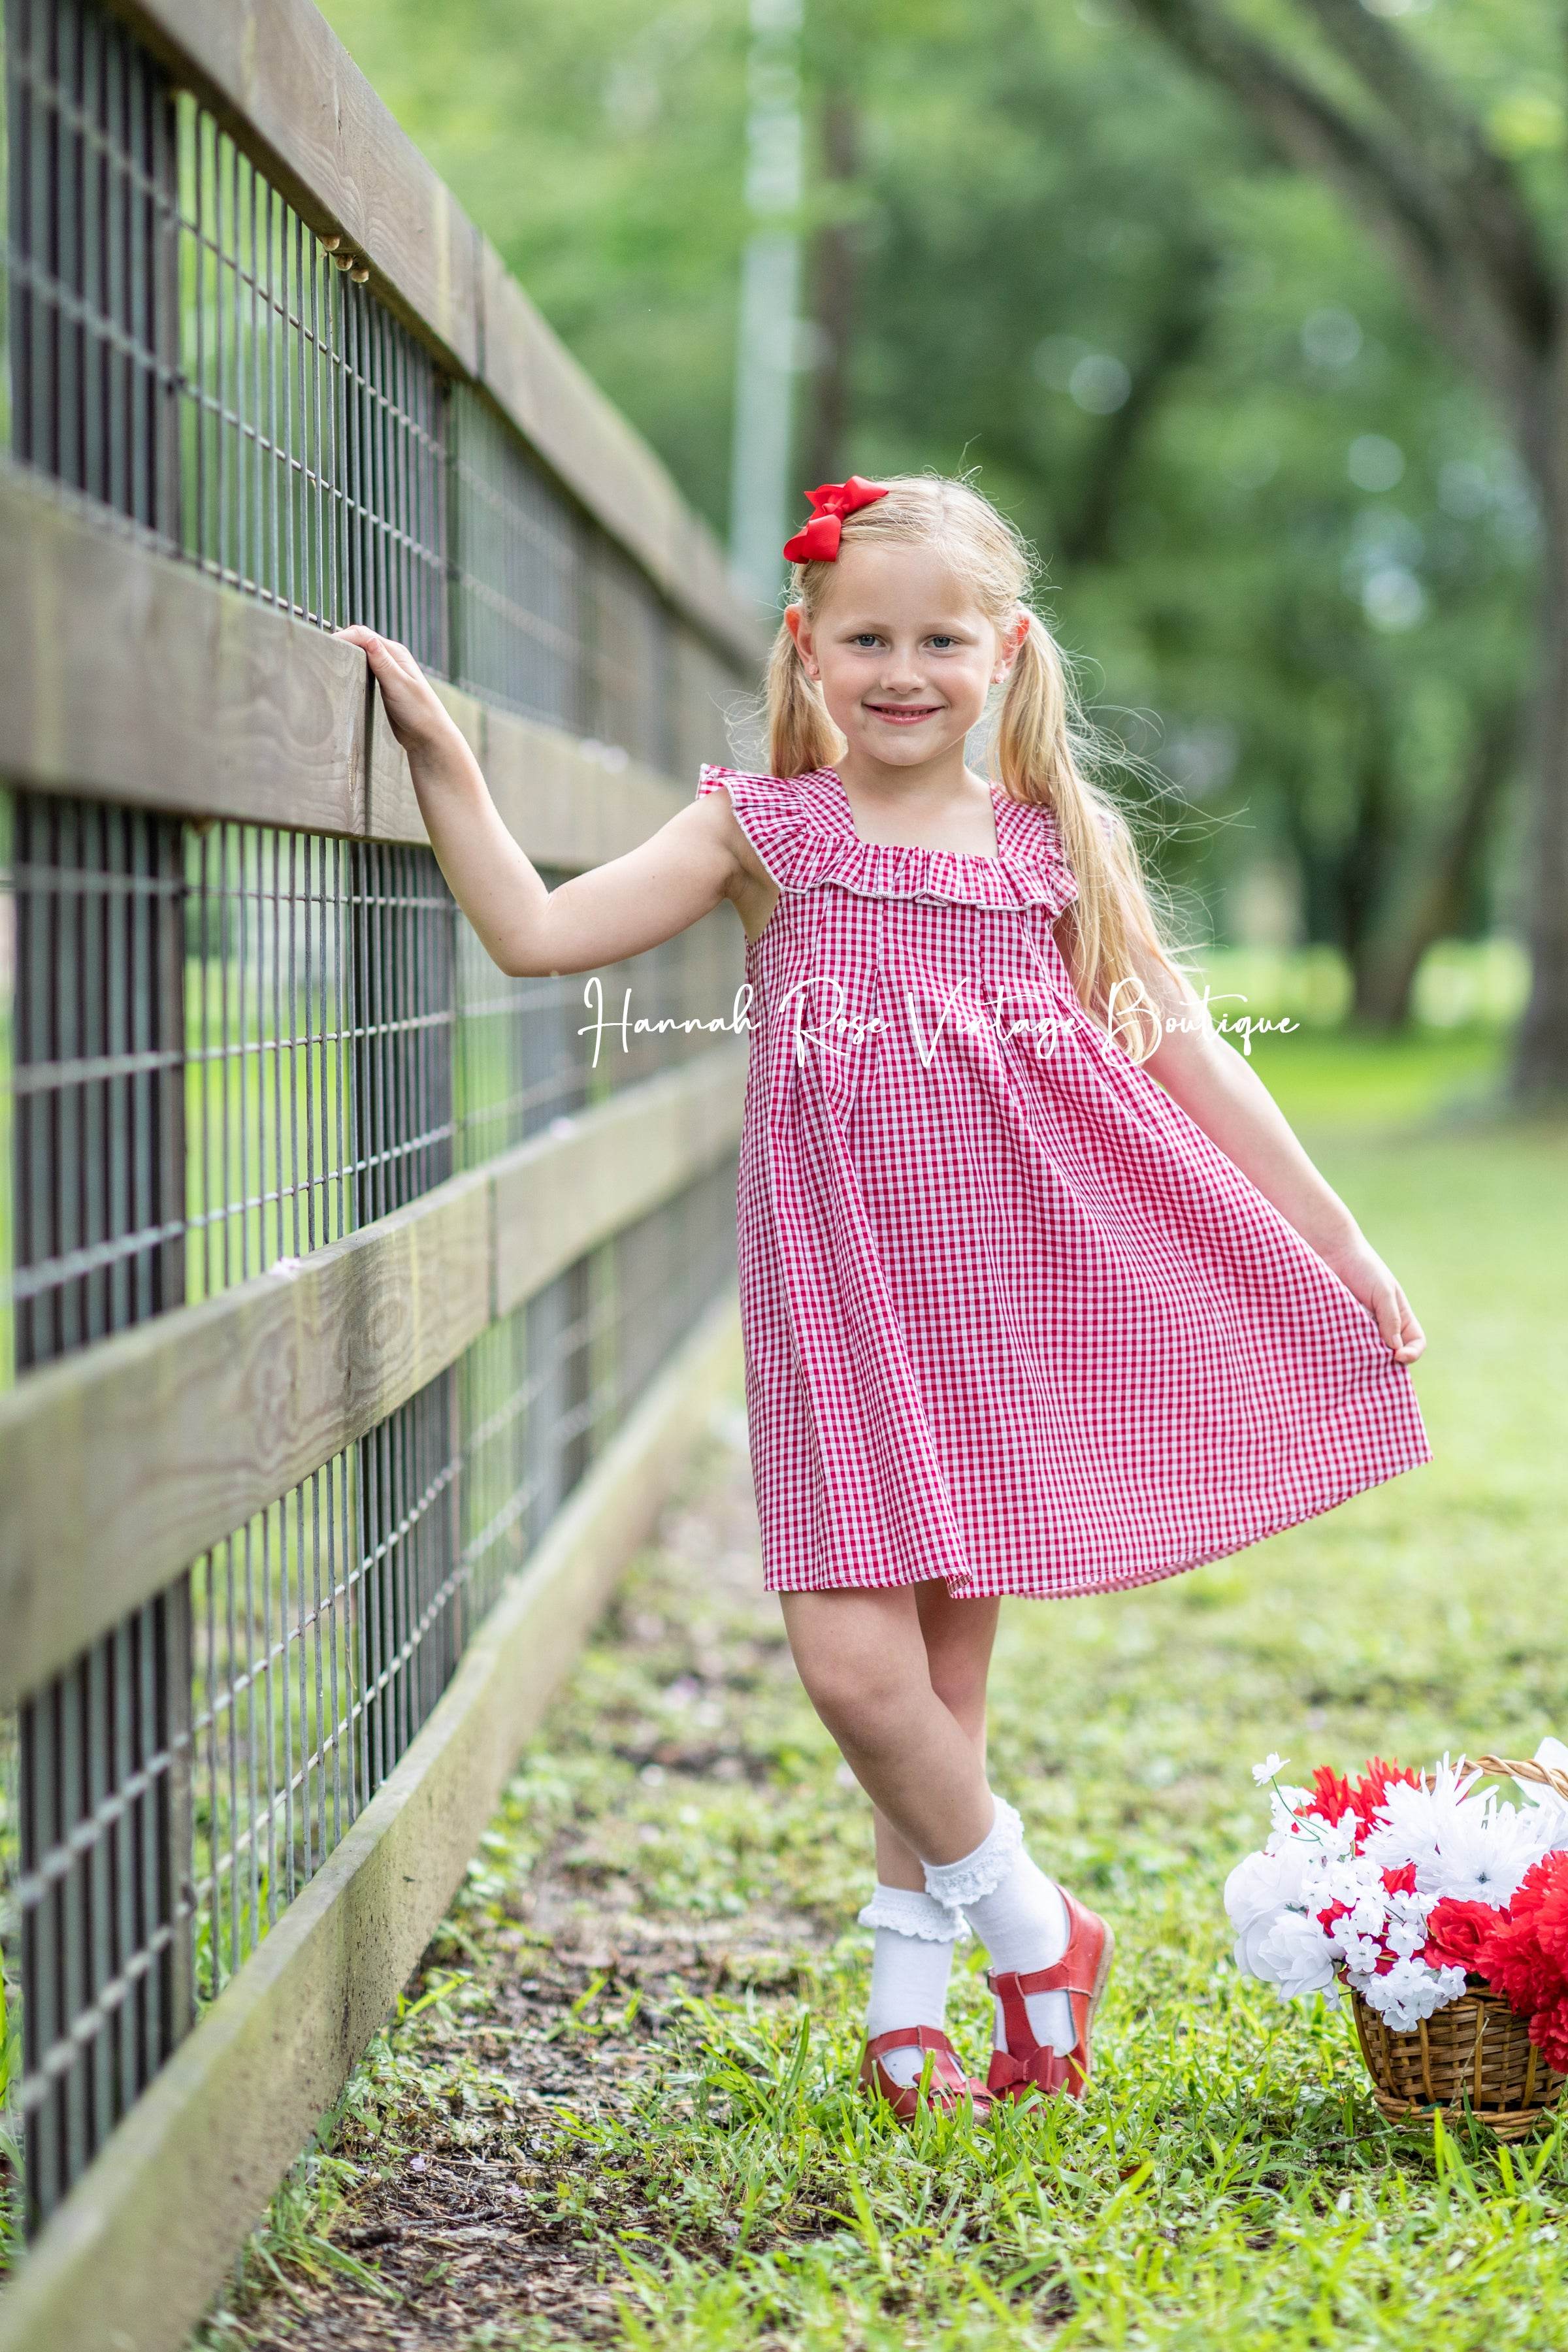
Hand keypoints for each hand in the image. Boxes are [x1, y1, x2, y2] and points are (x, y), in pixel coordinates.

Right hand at [336, 626, 462, 760]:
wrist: (428, 736)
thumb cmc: (419, 712)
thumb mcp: (399, 685)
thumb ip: (383, 662)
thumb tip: (369, 638)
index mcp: (396, 653)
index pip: (364, 635)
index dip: (343, 636)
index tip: (325, 644)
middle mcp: (392, 657)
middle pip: (361, 640)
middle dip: (342, 641)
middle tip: (322, 649)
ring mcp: (388, 670)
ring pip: (361, 653)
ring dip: (347, 651)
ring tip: (329, 657)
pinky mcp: (384, 683)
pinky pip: (364, 667)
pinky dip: (352, 665)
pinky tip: (344, 672)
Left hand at [1320, 1234, 1424, 1364]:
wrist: (1333, 1254)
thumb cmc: (1364, 1268)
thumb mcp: (1383, 1291)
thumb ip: (1391, 1318)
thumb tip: (1395, 1349)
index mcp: (1400, 1317)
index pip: (1415, 1343)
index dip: (1412, 1353)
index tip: (1398, 1355)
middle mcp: (1383, 1327)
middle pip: (1391, 1354)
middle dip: (1385, 1361)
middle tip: (1373, 1360)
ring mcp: (1361, 1330)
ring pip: (1368, 1354)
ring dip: (1363, 1356)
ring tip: (1354, 1351)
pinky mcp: (1341, 1329)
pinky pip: (1346, 1346)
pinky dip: (1345, 1349)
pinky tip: (1338, 1345)